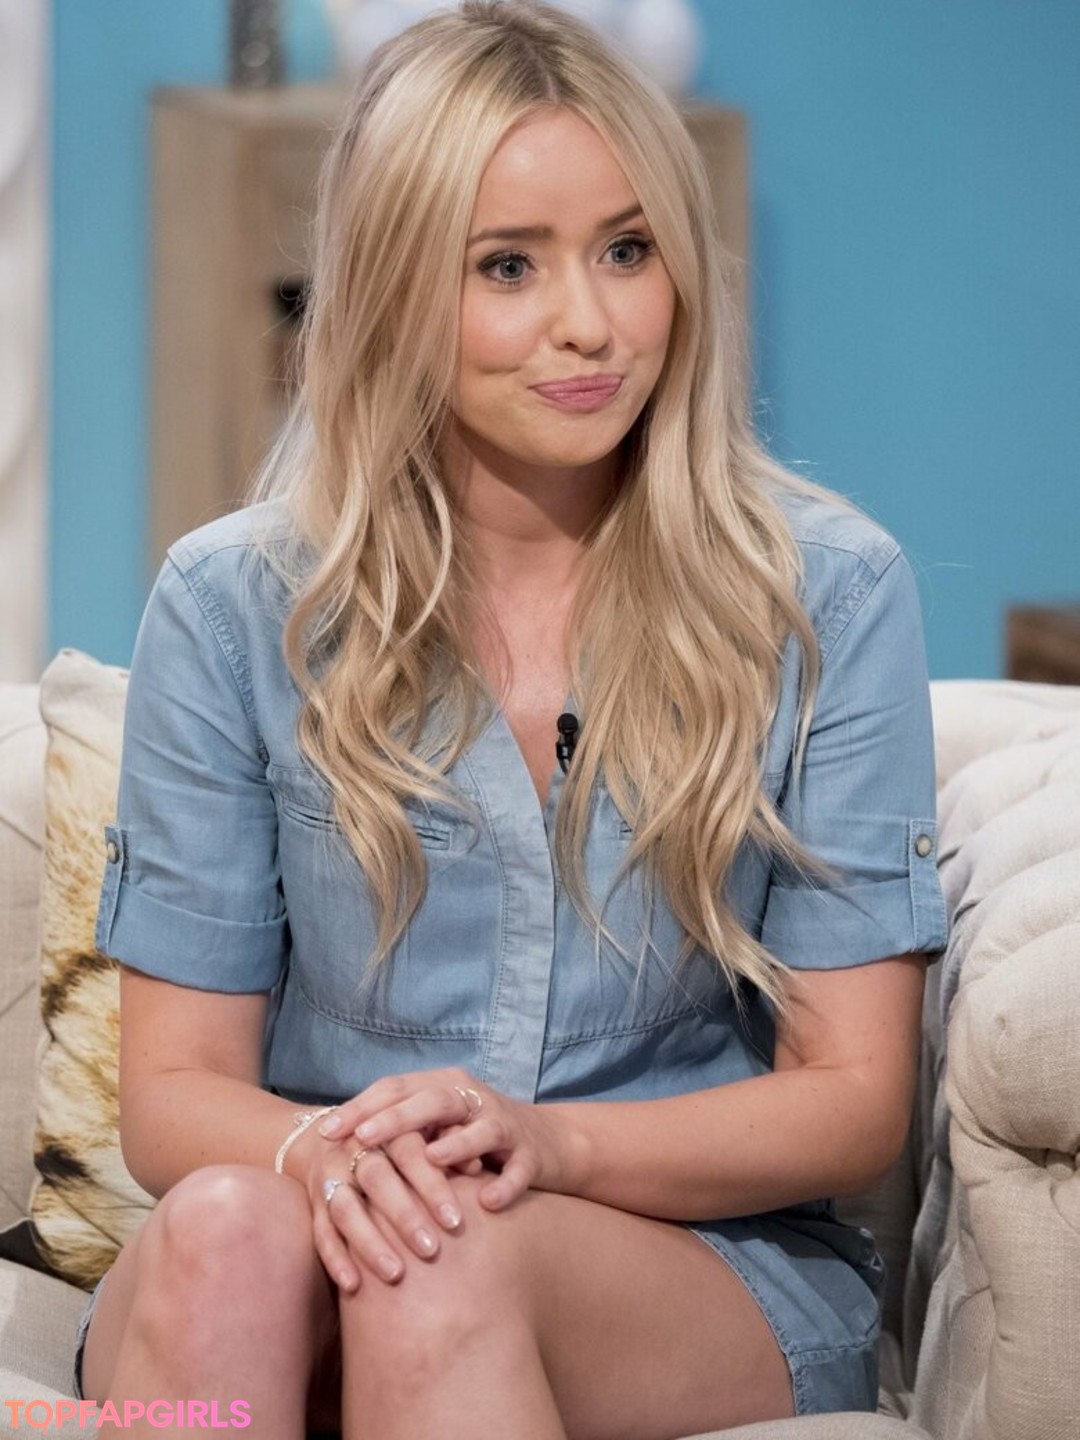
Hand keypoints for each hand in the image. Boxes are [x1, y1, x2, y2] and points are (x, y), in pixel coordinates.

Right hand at [288, 1112, 478, 1292]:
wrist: (334, 1133)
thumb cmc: (399, 1142)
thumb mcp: (423, 1135)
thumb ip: (449, 1145)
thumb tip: (478, 1165)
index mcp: (386, 1126)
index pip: (409, 1150)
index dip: (432, 1183)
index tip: (456, 1221)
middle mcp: (353, 1146)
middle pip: (377, 1178)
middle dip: (404, 1215)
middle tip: (433, 1251)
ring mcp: (329, 1173)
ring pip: (345, 1208)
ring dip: (369, 1242)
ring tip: (396, 1275)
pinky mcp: (312, 1201)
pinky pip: (320, 1231)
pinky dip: (335, 1258)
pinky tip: (353, 1285)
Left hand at [319, 1067, 569, 1212]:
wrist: (548, 1144)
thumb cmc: (474, 1140)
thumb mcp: (435, 1128)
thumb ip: (396, 1131)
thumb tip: (330, 1146)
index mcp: (443, 1087)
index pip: (396, 1088)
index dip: (361, 1107)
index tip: (326, 1132)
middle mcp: (473, 1099)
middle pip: (433, 1100)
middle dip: (397, 1118)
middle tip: (363, 1138)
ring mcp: (505, 1125)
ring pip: (481, 1128)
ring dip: (456, 1144)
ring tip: (431, 1160)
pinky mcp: (532, 1154)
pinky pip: (519, 1169)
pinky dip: (504, 1184)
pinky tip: (487, 1202)